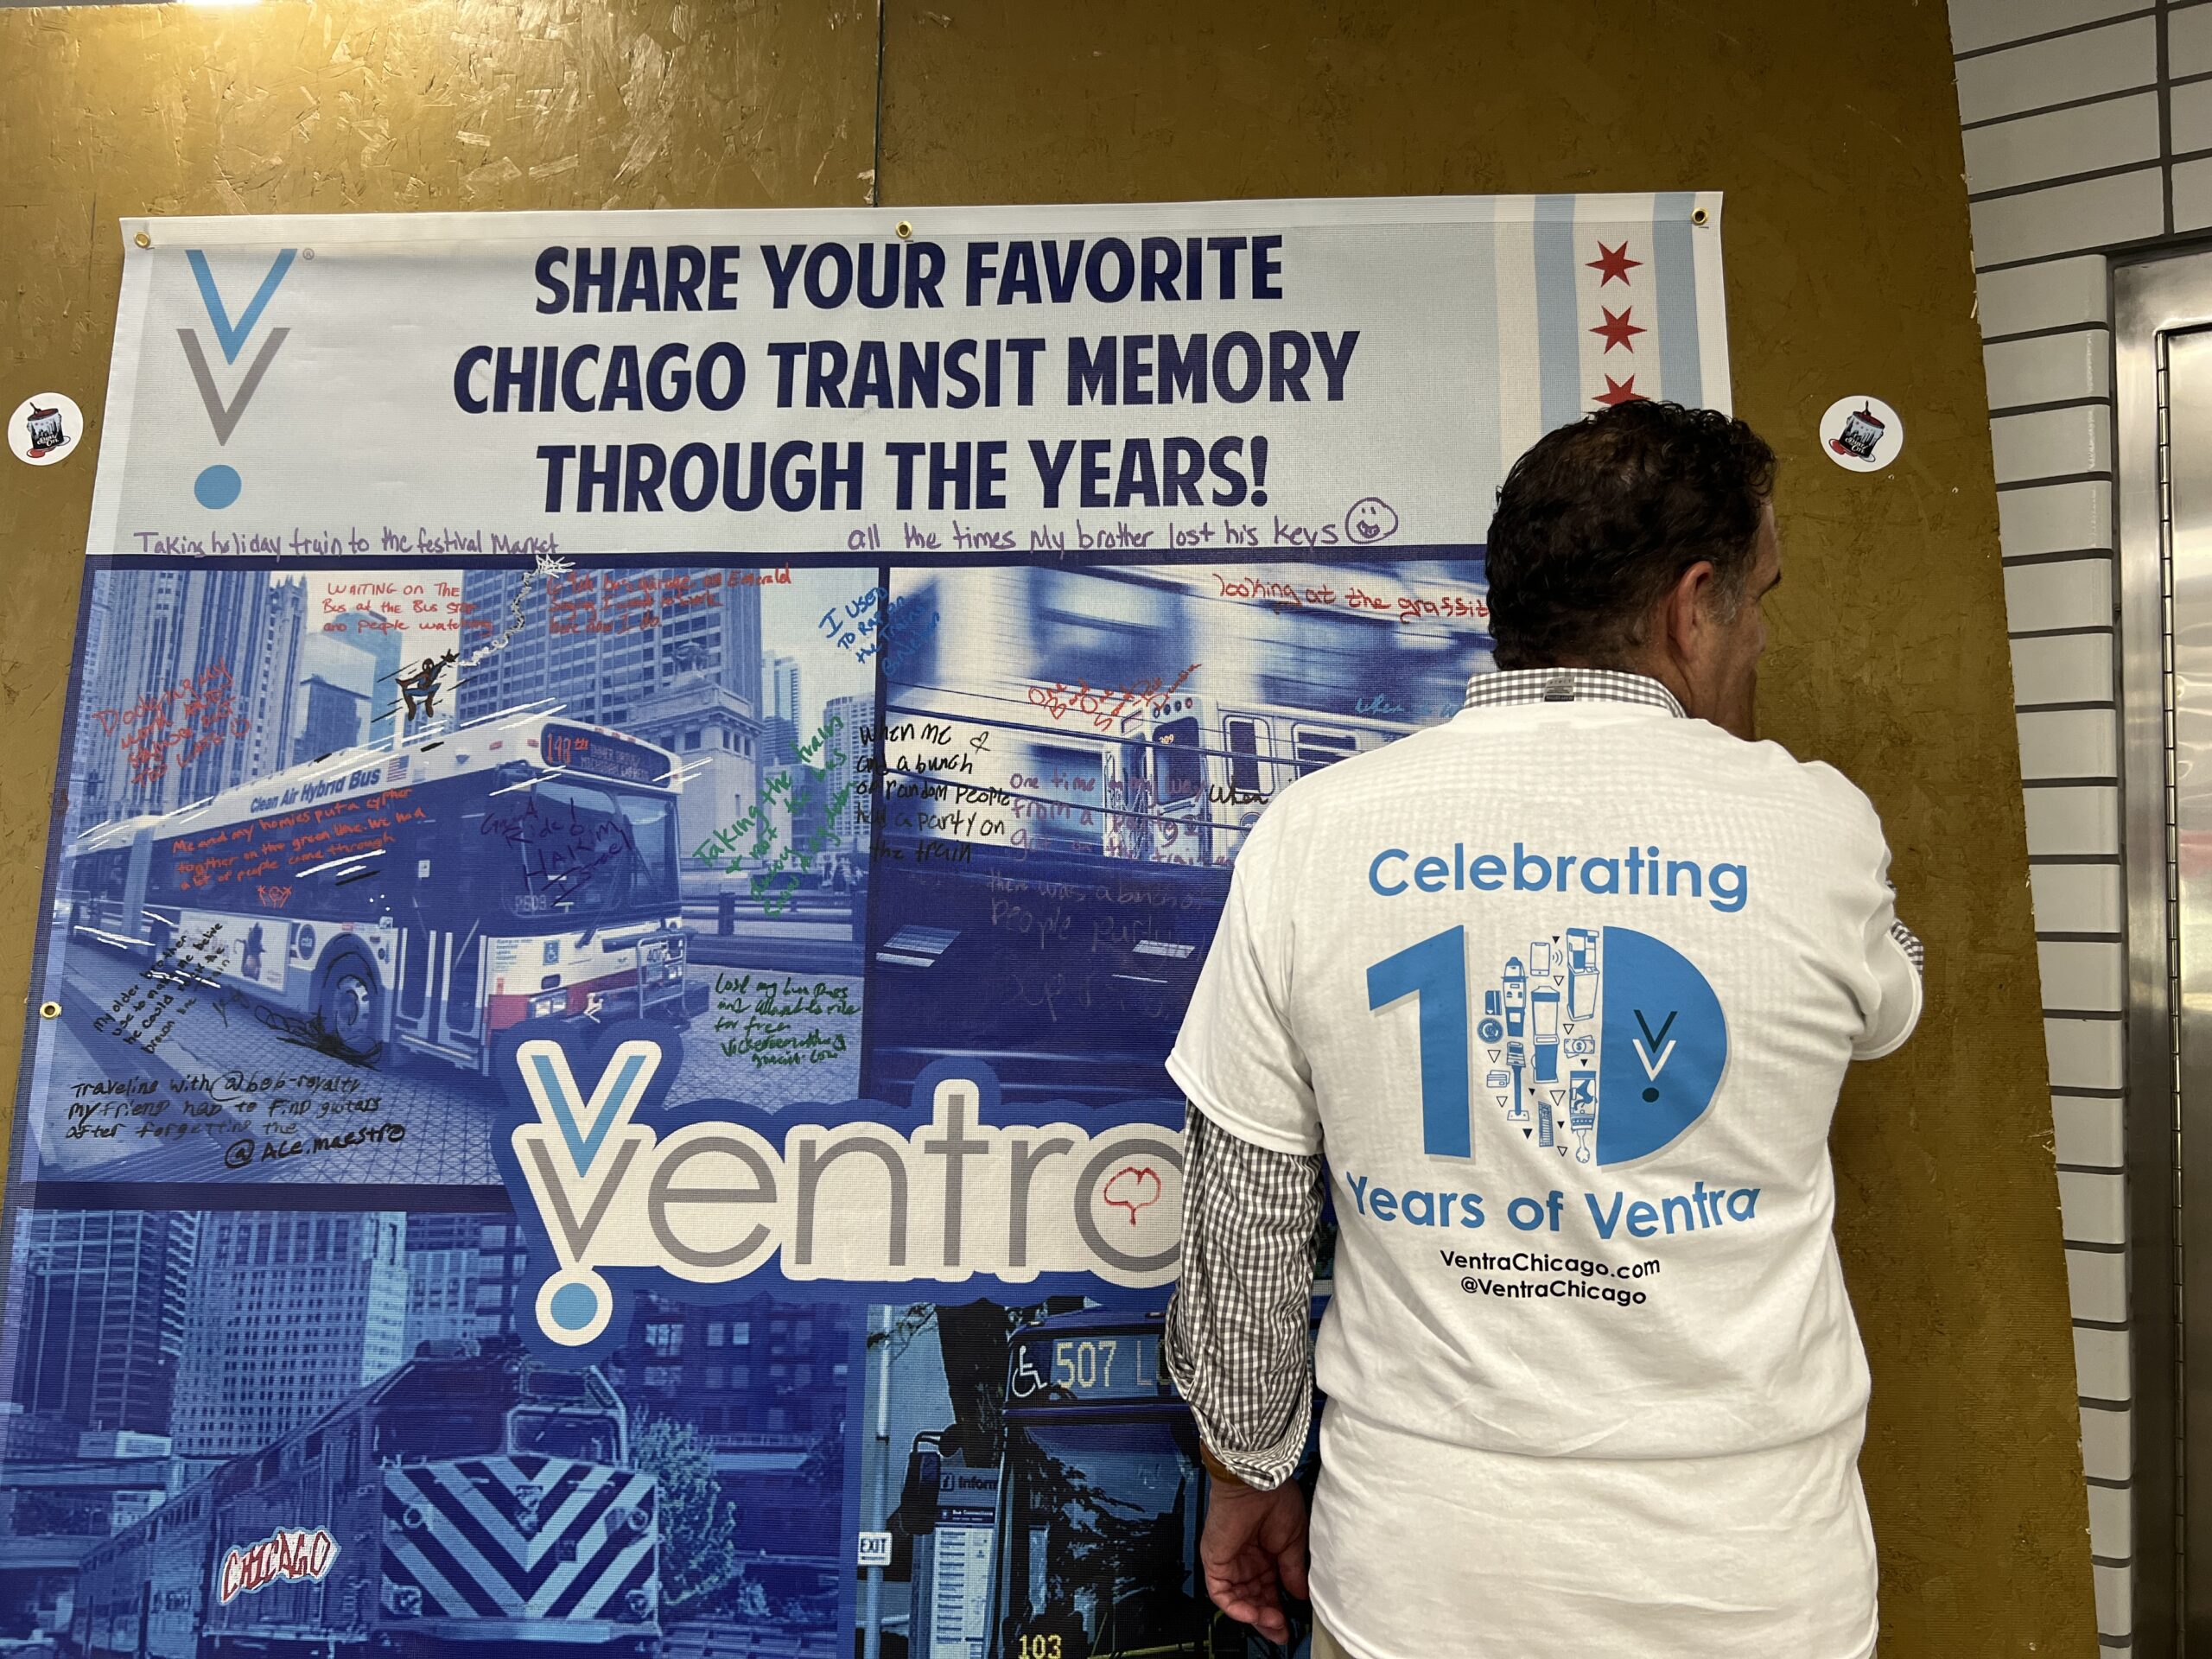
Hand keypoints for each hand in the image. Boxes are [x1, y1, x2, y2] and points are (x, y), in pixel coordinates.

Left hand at [1199, 1475, 1308, 1642]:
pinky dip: (1236, 1608)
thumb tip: (1300, 1595)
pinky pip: (1221, 1593)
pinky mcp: (1215, 1561)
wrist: (1257, 1482)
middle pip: (1254, 1598)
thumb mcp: (1294, 1541)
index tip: (1290, 1624)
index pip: (1270, 1588)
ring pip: (1238, 1599)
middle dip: (1267, 1618)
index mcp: (1266, 1553)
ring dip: (1255, 1615)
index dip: (1279, 1607)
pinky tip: (1254, 1614)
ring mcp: (1230, 1562)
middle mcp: (1247, 1560)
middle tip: (1281, 1633)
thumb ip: (1293, 1570)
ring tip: (1273, 1624)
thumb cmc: (1276, 1500)